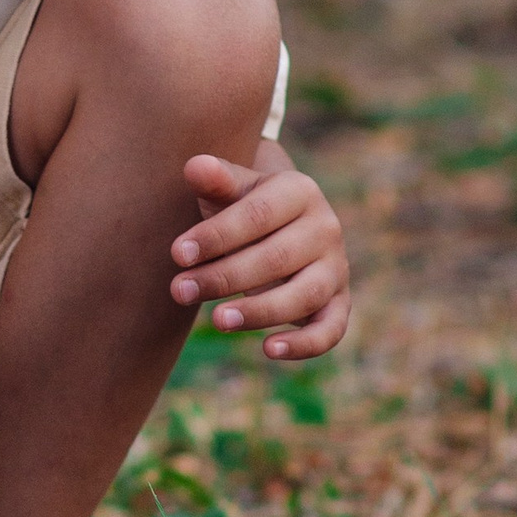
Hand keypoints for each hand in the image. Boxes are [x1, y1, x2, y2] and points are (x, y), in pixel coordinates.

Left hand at [169, 146, 349, 360]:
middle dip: (224, 277)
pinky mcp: (338, 302)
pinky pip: (331, 329)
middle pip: (276, 258)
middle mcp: (326, 228)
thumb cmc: (243, 206)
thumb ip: (216, 180)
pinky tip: (268, 350)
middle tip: (179, 290)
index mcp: (300, 191)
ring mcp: (336, 268)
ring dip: (260, 311)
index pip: (257, 216)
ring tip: (217, 320)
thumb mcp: (230, 189)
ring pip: (304, 295)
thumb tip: (195, 166)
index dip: (217, 236)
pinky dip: (305, 344)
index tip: (177, 253)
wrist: (279, 222)